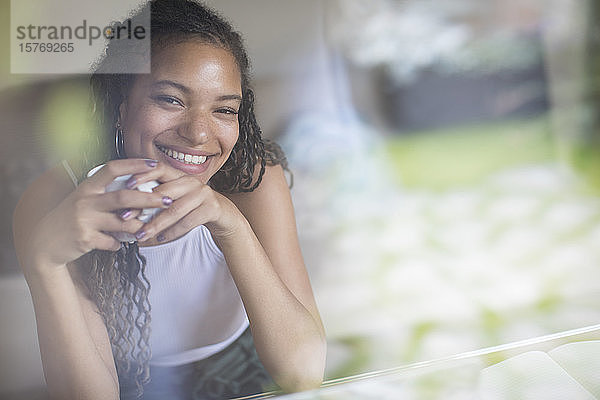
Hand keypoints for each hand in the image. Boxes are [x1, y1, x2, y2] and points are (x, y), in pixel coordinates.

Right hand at [28, 159, 171, 270]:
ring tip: (147, 227)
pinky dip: (120, 243)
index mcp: (87, 187)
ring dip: (139, 226)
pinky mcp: (85, 239)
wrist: (43, 243)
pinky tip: (122, 243)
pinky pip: (113, 242)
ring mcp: (85, 220)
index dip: (134, 164)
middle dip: (150, 198)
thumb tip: (134, 184)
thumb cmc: (69, 218)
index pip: (112, 168)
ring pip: (123, 222)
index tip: (154, 164)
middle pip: (124, 196)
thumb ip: (104, 191)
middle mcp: (86, 201)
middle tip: (167, 201)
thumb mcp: (83, 199)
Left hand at [124, 162, 244, 243]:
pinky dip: (173, 232)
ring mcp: (203, 194)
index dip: (143, 175)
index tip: (126, 185)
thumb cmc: (193, 207)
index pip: (159, 169)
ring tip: (141, 234)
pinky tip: (161, 238)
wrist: (223, 214)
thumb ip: (158, 197)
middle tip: (124, 217)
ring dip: (155, 224)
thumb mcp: (176, 197)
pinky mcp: (212, 208)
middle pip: (164, 193)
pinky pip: (188, 222)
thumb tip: (127, 207)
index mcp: (180, 176)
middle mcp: (192, 182)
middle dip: (142, 206)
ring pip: (175, 210)